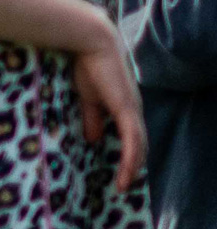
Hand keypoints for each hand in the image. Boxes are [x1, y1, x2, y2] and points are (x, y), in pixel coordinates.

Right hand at [75, 29, 146, 190]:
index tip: (119, 171)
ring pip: (139, 146)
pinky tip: (126, 172)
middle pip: (139, 145)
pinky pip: (133, 140)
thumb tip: (92, 139)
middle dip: (133, 166)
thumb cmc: (87, 65)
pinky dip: (130, 158)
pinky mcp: (126, 109)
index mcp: (124, 107)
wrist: (92, 43)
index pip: (131, 136)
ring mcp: (132, 110)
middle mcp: (133, 110)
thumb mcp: (87, 98)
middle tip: (122, 185)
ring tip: (122, 185)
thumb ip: (91, 117)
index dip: (128, 154)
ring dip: (132, 168)